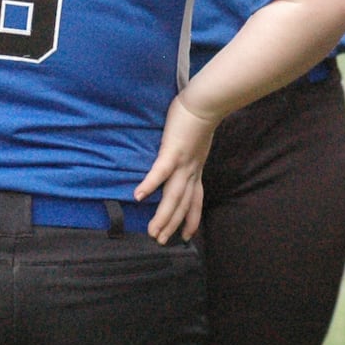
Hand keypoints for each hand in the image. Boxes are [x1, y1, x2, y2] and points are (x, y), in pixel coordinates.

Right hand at [133, 93, 216, 243]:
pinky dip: (150, 185)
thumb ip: (191, 152)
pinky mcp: (172, 152)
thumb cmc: (198, 117)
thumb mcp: (198, 141)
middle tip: (161, 240)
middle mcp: (191, 171)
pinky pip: (160, 172)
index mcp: (196, 168)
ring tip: (153, 232)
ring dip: (163, 216)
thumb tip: (183, 155)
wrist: (205, 103)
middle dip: (172, 224)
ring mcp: (182, 163)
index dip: (192, 218)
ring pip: (173, 196)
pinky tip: (138, 196)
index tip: (187, 235)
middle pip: (182, 204)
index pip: (195, 199)